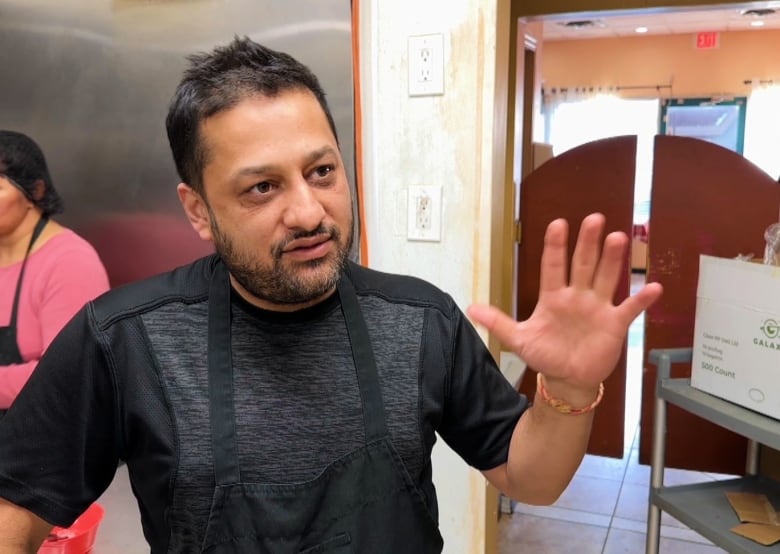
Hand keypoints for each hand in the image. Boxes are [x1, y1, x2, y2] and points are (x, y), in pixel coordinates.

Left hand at [467, 213, 661, 393]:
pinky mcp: (615, 324)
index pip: (553, 266)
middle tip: (594, 219)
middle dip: (588, 243)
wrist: (567, 379)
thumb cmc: (546, 355)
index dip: (555, 246)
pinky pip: (630, 308)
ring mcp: (598, 307)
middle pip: (583, 264)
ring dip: (613, 259)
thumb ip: (498, 322)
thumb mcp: (519, 339)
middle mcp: (577, 296)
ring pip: (606, 278)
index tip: (558, 224)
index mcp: (553, 297)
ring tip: (618, 238)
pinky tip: (653, 287)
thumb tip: (470, 308)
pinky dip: (642, 299)